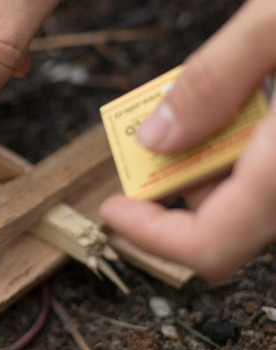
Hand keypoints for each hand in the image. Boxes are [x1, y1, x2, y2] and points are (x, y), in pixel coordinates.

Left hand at [100, 0, 275, 278]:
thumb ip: (216, 79)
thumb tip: (156, 138)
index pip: (210, 249)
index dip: (149, 238)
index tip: (113, 207)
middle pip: (231, 232)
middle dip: (178, 198)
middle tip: (152, 150)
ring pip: (259, 206)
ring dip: (216, 175)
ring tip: (204, 117)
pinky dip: (253, 161)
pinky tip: (253, 115)